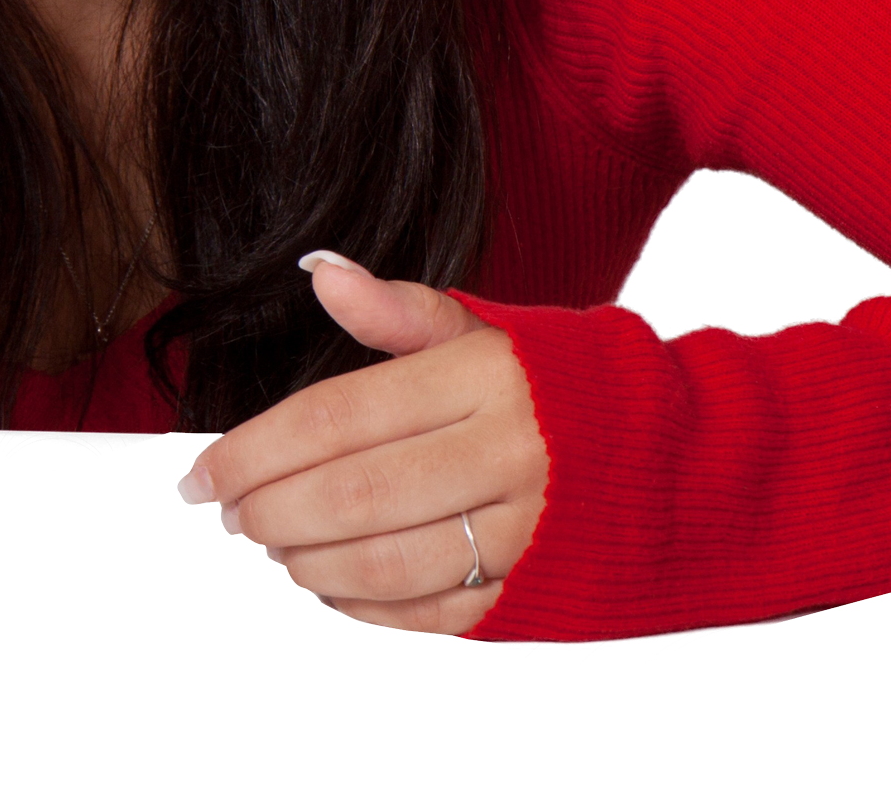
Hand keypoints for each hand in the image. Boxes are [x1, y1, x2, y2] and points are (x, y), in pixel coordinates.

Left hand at [176, 252, 548, 634]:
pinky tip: (333, 584)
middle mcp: (506, 454)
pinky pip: (427, 617)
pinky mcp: (533, 595)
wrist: (688, 459)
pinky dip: (362, 608)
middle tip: (232, 510)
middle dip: (268, 509)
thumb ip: (398, 309)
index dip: (251, 450)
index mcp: (484, 378)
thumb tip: (322, 273)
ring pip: (382, 563)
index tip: (202, 471)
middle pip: (349, 494)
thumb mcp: (490, 329)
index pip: (334, 418)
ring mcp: (523, 533)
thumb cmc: (572, 390)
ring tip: (278, 543)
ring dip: (307, 562)